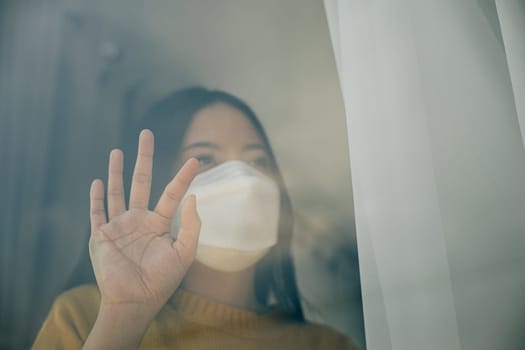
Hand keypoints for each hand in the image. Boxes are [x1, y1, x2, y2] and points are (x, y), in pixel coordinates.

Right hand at [88, 129, 199, 314]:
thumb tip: (193, 197)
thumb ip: (191, 226)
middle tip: (146, 134)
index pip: (172, 193)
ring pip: (117, 192)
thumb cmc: (163, 280)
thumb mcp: (185, 253)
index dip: (183, 177)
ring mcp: (119, 226)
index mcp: (159, 223)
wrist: (136, 301)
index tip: (195, 159)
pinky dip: (95, 197)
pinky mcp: (101, 236)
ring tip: (118, 151)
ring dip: (116, 171)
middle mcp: (139, 220)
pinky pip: (97, 213)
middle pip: (141, 182)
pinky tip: (97, 181)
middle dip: (144, 158)